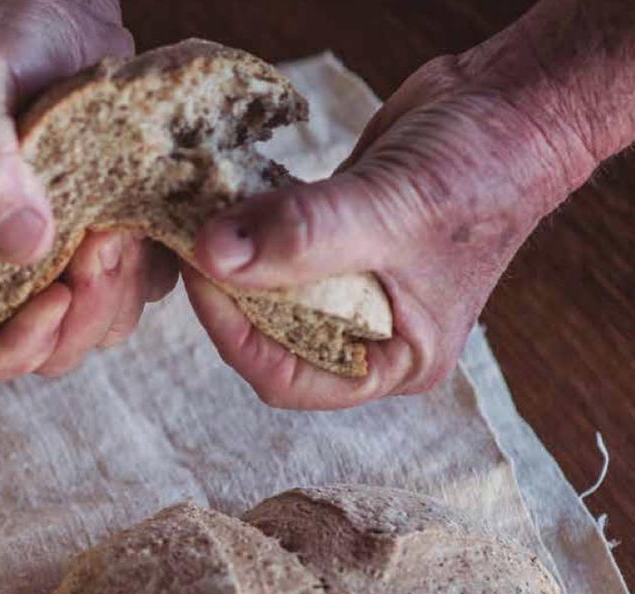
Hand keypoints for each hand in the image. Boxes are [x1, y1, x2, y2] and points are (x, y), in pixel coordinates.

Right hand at [0, 0, 177, 381]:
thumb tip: (20, 246)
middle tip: (106, 244)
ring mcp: (47, 263)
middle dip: (80, 314)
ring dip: (117, 291)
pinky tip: (146, 217)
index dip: (5, 350)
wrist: (53, 14)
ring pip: (91, 327)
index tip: (55, 300)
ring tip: (123, 224)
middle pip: (37, 350)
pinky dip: (147, 269)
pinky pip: (132, 292)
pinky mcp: (98, 244)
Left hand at [185, 45, 599, 408]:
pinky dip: (246, 226)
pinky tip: (225, 198)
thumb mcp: (392, 210)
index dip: (234, 337)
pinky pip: (271, 246)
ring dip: (231, 258)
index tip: (202, 277)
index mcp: (394, 359)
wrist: (510, 105)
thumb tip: (215, 255)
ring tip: (199, 217)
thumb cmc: (481, 170)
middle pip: (266, 336)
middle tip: (192, 241)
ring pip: (263, 288)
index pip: (288, 379)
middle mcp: (366, 332)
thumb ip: (305, 236)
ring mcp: (346, 285)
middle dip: (227, 295)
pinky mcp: (329, 238)